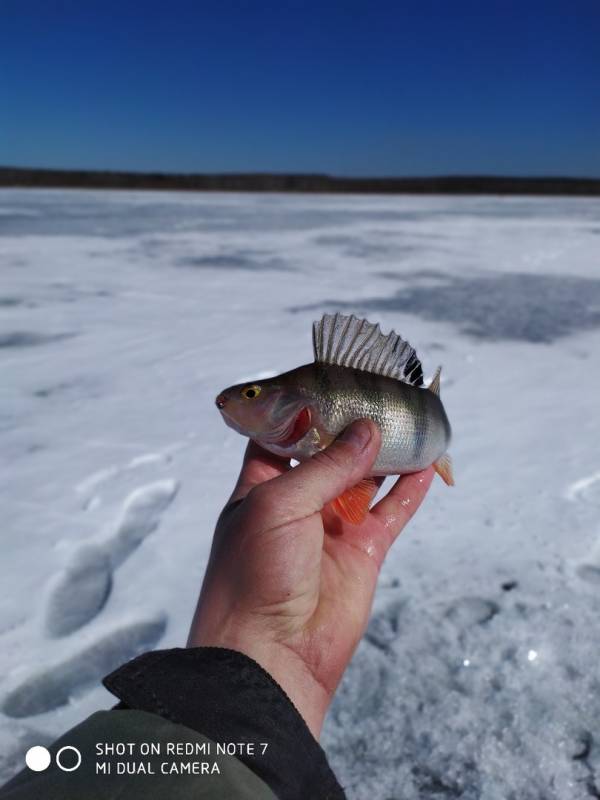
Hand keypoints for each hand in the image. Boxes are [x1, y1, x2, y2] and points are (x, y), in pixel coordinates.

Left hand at [188, 419, 433, 737]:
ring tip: (410, 418)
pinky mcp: (362, 552)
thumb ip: (327, 466)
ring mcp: (332, 526)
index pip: (284, 433)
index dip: (307, 407)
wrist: (271, 655)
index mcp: (262, 483)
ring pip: (366, 478)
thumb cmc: (254, 574)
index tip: (334, 380)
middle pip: (332, 452)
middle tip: (383, 392)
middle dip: (354, 425)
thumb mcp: (279, 505)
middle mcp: (298, 501)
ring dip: (387, 452)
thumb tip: (367, 431)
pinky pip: (391, 512)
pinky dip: (409, 491)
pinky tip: (425, 465)